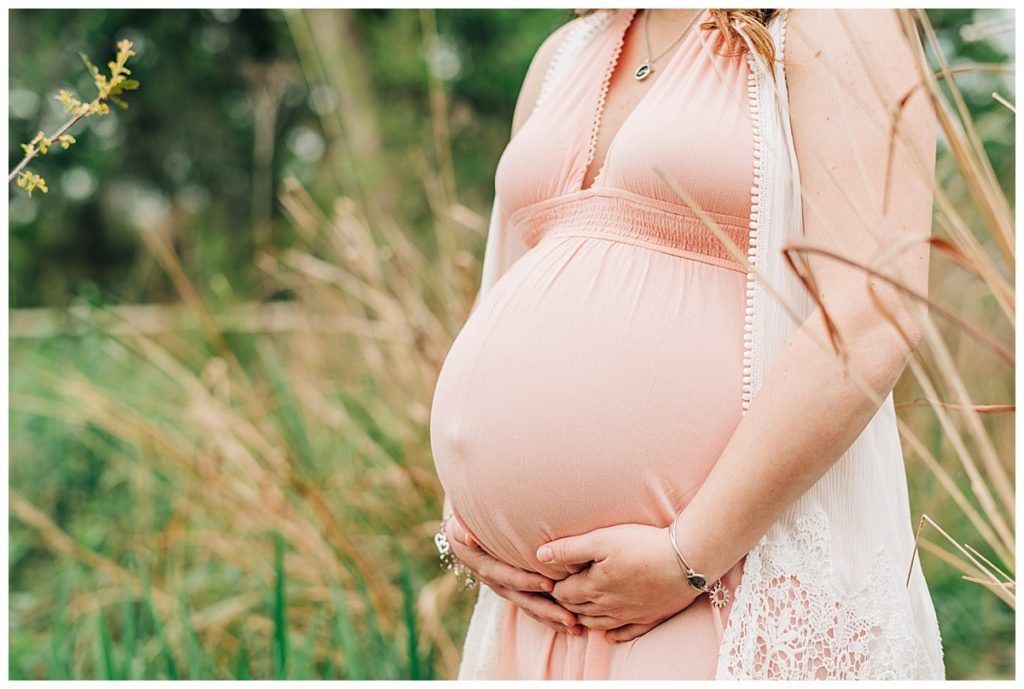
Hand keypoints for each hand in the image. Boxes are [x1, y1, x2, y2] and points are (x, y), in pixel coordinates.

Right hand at [445, 513, 584, 635]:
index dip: (527, 581)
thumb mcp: (460, 526)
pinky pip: (536, 607)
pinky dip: (553, 616)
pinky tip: (574, 624)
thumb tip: (468, 539)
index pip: (509, 577)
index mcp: (486, 568)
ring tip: (576, 627)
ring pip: (532, 608)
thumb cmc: (466, 525)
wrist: (465, 535)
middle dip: (547, 610)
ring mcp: (509, 589)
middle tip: (570, 618)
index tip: (549, 583)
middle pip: (524, 600)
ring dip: (553, 618)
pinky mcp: (519, 591)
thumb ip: (463, 532)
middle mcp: (499, 583)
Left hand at [536, 523, 699, 642]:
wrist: (685, 560)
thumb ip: (569, 549)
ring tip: (577, 614)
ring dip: (584, 619)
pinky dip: (614, 634)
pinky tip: (609, 634)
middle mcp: (608, 605)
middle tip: (558, 598)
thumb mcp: (602, 539)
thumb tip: (539, 556)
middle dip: (565, 604)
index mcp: (594, 586)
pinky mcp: (649, 618)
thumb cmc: (642, 545)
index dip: (554, 587)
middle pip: (578, 609)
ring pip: (598, 624)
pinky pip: (626, 633)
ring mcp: (629, 615)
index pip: (563, 593)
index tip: (549, 580)